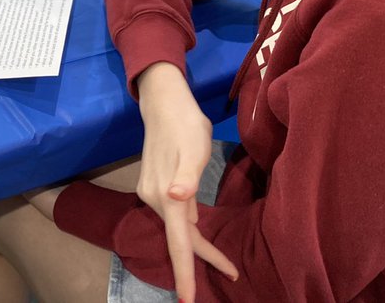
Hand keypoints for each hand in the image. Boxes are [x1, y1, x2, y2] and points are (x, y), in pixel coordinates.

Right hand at [135, 63, 237, 301]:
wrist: (164, 102)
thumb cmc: (185, 124)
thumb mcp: (195, 149)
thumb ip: (187, 177)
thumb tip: (176, 198)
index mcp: (166, 197)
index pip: (178, 242)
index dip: (184, 272)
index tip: (187, 300)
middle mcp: (154, 198)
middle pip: (181, 238)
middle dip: (203, 259)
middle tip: (232, 274)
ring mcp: (153, 193)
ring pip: (179, 227)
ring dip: (199, 244)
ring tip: (225, 263)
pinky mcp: (157, 185)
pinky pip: (177, 215)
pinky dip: (191, 228)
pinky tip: (202, 230)